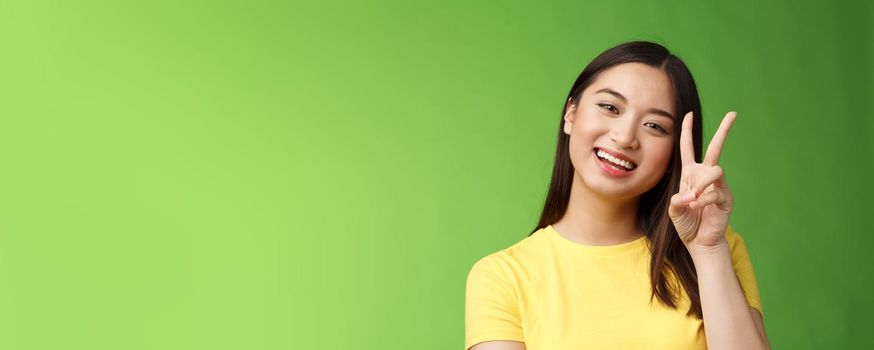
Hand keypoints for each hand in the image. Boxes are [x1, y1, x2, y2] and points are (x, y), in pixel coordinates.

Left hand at [668, 111, 736, 255]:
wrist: (698, 242)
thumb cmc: (686, 224)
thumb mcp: (674, 210)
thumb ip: (677, 201)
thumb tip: (688, 195)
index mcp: (691, 174)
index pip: (688, 148)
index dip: (687, 131)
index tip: (689, 114)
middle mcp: (706, 176)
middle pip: (715, 148)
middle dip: (724, 130)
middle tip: (733, 113)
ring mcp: (718, 186)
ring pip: (715, 170)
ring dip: (701, 184)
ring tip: (693, 200)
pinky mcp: (726, 198)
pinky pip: (715, 192)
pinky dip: (703, 200)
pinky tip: (697, 208)